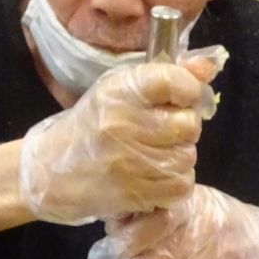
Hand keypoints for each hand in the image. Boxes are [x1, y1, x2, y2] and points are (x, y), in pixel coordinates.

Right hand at [19, 61, 212, 224]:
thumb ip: (167, 76)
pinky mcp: (134, 193)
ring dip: (178, 156)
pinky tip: (154, 175)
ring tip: (154, 154)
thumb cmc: (92, 125)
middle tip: (163, 130)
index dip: (187, 89)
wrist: (50, 171)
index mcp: (119, 91)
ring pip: (187, 156)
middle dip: (183, 127)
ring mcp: (129, 162)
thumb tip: (208, 65)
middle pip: (188, 124)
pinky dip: (174, 181)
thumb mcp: (120, 90)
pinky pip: (181, 184)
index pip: (173, 80)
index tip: (182, 96)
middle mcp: (123, 125)